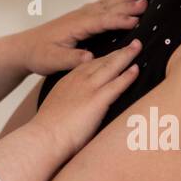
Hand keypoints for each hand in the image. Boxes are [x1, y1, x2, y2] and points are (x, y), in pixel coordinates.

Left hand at [20, 0, 146, 75]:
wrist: (24, 48)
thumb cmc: (39, 55)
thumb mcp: (53, 61)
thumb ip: (72, 59)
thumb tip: (90, 57)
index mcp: (75, 26)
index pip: (101, 21)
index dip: (118, 21)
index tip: (136, 21)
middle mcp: (79, 17)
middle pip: (107, 8)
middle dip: (126, 5)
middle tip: (146, 2)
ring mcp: (79, 16)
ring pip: (105, 5)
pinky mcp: (80, 18)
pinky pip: (101, 6)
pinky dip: (114, 2)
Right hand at [31, 39, 141, 155]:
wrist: (44, 137)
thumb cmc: (48, 131)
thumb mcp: (56, 110)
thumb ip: (68, 106)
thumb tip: (75, 112)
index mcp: (67, 82)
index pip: (88, 65)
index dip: (102, 58)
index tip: (112, 53)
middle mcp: (78, 81)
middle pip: (101, 61)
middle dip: (117, 52)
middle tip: (131, 44)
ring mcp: (88, 89)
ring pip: (110, 67)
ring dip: (125, 56)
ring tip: (137, 47)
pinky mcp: (97, 100)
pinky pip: (116, 84)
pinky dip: (127, 76)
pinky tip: (136, 69)